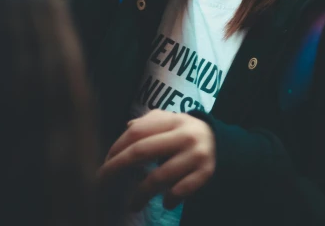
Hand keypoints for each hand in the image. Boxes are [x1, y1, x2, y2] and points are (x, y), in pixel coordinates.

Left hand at [99, 111, 215, 211]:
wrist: (223, 143)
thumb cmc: (186, 134)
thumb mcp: (171, 122)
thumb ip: (149, 123)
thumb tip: (127, 126)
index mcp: (172, 120)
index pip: (137, 131)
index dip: (116, 147)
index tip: (103, 163)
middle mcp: (184, 134)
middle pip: (142, 151)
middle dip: (116, 168)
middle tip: (101, 184)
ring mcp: (195, 154)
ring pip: (159, 177)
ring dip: (140, 193)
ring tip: (132, 204)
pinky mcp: (206, 173)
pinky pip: (180, 191)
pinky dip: (169, 199)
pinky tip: (165, 202)